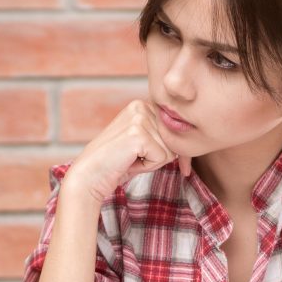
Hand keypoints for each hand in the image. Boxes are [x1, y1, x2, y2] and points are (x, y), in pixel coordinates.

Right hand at [61, 100, 193, 204]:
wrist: (89, 176)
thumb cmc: (116, 164)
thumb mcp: (143, 144)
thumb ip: (162, 136)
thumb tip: (193, 139)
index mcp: (141, 105)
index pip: (172, 131)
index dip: (163, 150)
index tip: (139, 155)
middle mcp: (140, 106)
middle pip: (173, 140)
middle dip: (156, 156)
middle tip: (131, 157)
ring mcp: (139, 118)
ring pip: (170, 150)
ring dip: (151, 162)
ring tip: (128, 159)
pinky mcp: (138, 133)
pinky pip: (162, 158)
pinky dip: (147, 167)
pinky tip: (128, 162)